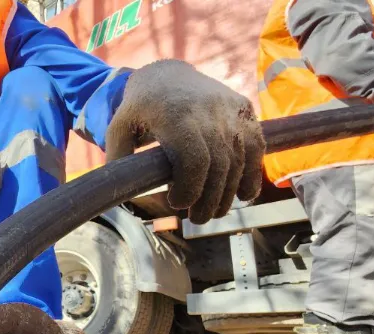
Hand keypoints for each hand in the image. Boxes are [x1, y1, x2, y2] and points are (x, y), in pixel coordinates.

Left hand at [104, 59, 264, 223]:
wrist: (168, 75)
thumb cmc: (140, 108)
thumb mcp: (118, 128)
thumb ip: (118, 159)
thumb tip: (122, 193)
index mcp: (176, 116)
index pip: (194, 160)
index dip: (190, 189)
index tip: (176, 204)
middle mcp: (208, 112)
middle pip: (219, 165)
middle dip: (209, 199)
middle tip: (197, 219)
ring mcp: (229, 110)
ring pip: (238, 160)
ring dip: (229, 193)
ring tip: (214, 212)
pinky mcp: (243, 111)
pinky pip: (255, 146)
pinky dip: (253, 174)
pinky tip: (243, 195)